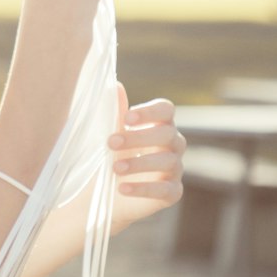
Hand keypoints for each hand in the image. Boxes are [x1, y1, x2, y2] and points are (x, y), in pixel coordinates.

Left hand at [108, 83, 185, 229]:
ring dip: (140, 163)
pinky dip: (144, 188)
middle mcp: (172, 144)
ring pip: (168, 161)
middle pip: (167, 134)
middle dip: (139, 138)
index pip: (166, 109)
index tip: (127, 117)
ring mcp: (175, 168)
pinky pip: (166, 190)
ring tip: (115, 168)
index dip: (150, 112)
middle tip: (111, 143)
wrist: (102, 190)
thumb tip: (114, 85)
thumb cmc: (110, 154)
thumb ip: (114, 111)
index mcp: (158, 123)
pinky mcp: (172, 192)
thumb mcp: (108, 132)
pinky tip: (122, 188)